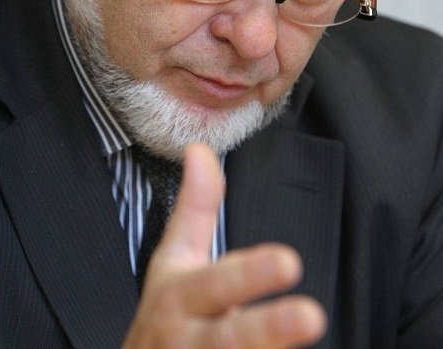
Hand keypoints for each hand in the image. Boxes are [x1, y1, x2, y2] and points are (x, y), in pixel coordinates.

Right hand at [123, 143, 325, 347]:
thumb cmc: (166, 314)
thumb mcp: (175, 260)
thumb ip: (195, 207)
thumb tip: (200, 148)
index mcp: (180, 298)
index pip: (217, 284)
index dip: (250, 275)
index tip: (289, 261)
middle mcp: (188, 341)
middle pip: (230, 340)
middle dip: (268, 329)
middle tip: (312, 315)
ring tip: (309, 325)